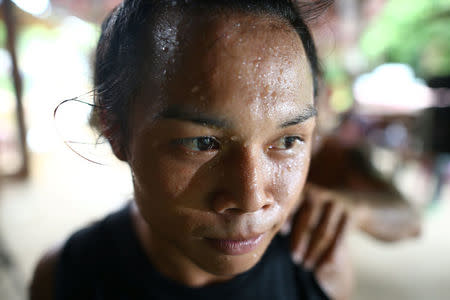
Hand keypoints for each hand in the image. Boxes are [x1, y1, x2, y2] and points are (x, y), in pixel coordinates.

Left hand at [288, 184, 352, 299]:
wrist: (350, 201)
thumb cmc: (314, 209)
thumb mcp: (300, 206)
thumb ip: (283, 216)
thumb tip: (259, 232)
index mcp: (301, 191)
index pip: (291, 205)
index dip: (285, 220)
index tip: (280, 235)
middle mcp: (318, 193)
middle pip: (307, 222)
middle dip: (299, 243)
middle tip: (294, 259)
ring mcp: (336, 202)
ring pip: (323, 232)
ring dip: (313, 251)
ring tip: (305, 265)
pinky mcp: (351, 212)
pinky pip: (340, 237)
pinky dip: (330, 253)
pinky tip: (323, 265)